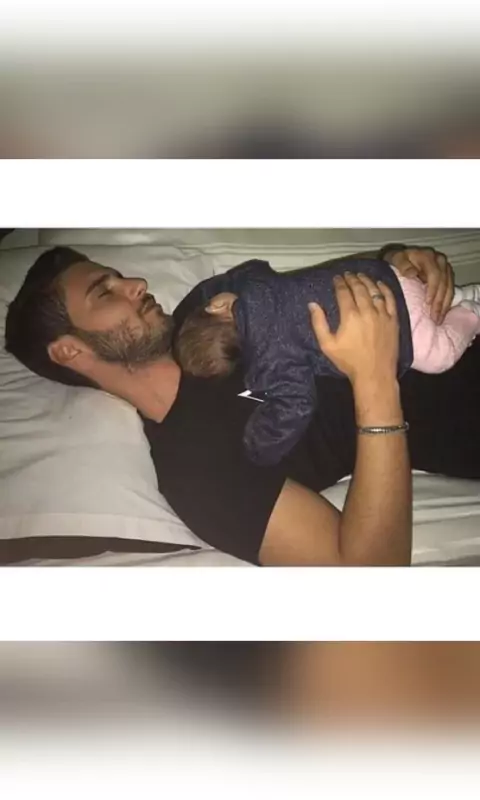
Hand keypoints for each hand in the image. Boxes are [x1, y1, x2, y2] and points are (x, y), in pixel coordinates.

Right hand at [308, 272, 399, 387]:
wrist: (374, 373)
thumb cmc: (349, 361)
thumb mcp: (327, 345)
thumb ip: (319, 323)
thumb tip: (312, 304)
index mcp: (350, 316)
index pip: (344, 292)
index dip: (340, 283)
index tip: (337, 278)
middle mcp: (367, 311)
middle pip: (359, 288)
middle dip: (352, 279)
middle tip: (348, 274)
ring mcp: (382, 314)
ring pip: (374, 291)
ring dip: (367, 281)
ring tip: (361, 276)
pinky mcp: (393, 320)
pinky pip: (390, 299)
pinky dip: (385, 289)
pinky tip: (380, 284)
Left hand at [385, 247, 453, 323]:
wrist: (399, 259)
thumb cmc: (396, 261)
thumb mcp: (395, 259)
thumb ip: (402, 265)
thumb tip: (412, 273)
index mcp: (427, 256)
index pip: (435, 274)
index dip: (433, 289)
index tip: (427, 302)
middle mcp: (439, 261)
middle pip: (444, 283)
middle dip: (440, 301)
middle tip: (434, 317)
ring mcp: (445, 268)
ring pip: (450, 288)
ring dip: (445, 305)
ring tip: (438, 319)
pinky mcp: (447, 276)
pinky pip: (450, 291)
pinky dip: (446, 304)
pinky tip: (441, 314)